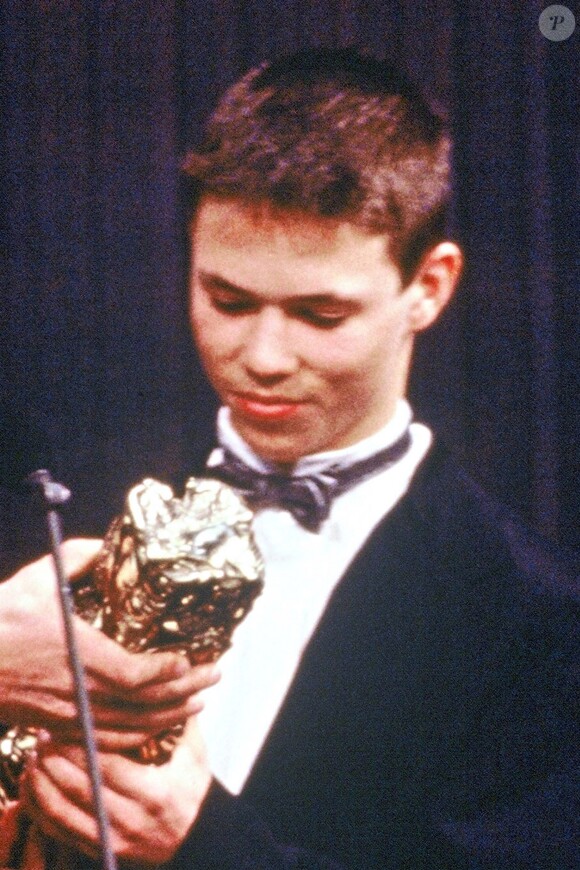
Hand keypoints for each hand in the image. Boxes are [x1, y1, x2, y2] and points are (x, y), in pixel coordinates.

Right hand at [0, 540, 218, 747]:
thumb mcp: (38, 577)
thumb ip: (79, 557)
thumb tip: (108, 543)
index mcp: (78, 653)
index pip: (134, 674)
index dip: (167, 672)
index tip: (190, 659)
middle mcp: (77, 689)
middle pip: (143, 703)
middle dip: (184, 692)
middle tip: (212, 676)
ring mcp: (68, 713)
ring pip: (129, 728)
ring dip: (168, 717)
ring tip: (196, 704)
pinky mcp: (58, 724)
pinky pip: (106, 740)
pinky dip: (137, 737)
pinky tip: (154, 726)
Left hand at [21, 717, 211, 864]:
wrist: (198, 835)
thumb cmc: (194, 789)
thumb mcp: (195, 754)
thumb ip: (183, 718)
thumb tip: (178, 678)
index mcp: (154, 793)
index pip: (108, 767)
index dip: (83, 746)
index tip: (66, 725)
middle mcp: (132, 819)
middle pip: (81, 789)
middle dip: (56, 761)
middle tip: (43, 737)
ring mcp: (114, 838)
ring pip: (65, 814)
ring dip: (44, 785)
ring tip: (34, 759)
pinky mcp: (103, 849)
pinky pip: (62, 833)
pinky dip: (43, 811)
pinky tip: (35, 788)